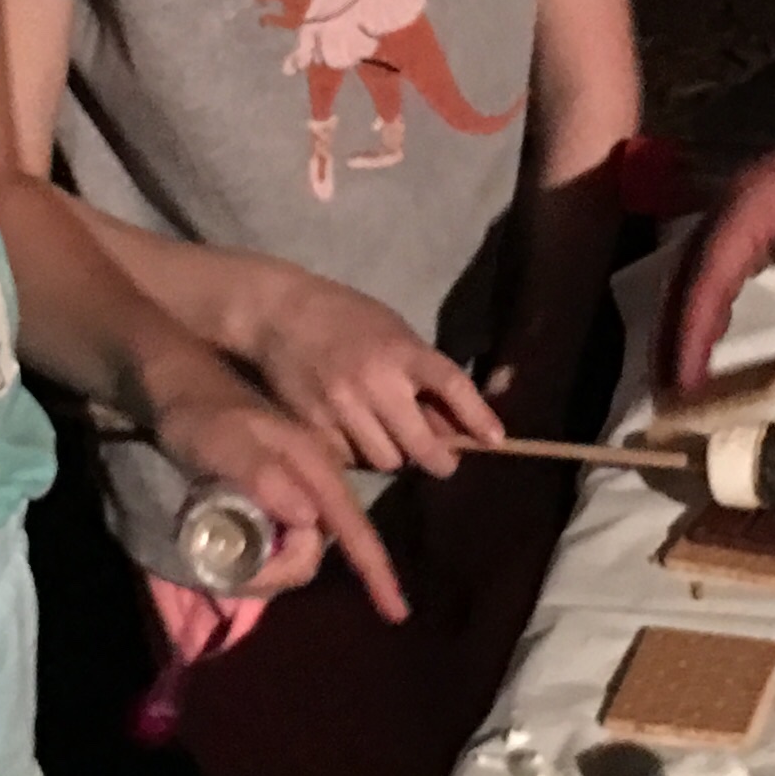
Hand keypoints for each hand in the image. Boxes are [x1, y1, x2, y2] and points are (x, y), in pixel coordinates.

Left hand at [149, 355, 408, 621]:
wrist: (181, 386)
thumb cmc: (200, 413)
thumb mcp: (221, 441)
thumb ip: (261, 474)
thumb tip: (309, 517)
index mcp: (312, 468)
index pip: (353, 526)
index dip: (375, 570)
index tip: (397, 612)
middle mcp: (311, 484)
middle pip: (312, 552)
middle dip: (277, 573)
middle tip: (228, 571)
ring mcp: (292, 493)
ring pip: (292, 549)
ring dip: (260, 565)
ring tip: (217, 553)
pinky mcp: (274, 498)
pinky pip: (275, 540)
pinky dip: (253, 554)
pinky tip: (225, 543)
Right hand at [238, 267, 503, 478]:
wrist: (279, 313)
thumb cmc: (346, 318)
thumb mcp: (393, 331)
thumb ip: (421, 373)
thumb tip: (455, 424)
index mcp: (401, 350)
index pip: (451, 385)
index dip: (477, 416)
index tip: (495, 440)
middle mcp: (375, 381)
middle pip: (421, 446)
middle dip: (438, 459)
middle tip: (443, 460)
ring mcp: (342, 407)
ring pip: (386, 461)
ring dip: (395, 456)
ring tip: (389, 439)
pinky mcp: (313, 426)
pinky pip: (350, 461)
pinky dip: (358, 457)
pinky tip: (355, 438)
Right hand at [662, 105, 774, 395]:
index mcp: (749, 207)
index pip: (707, 280)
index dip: (692, 334)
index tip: (684, 383)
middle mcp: (733, 201)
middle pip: (689, 272)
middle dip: (676, 329)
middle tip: (669, 388)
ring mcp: (745, 201)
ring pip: (700, 265)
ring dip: (690, 314)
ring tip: (684, 366)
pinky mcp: (762, 208)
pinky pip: (722, 256)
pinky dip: (712, 295)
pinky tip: (717, 325)